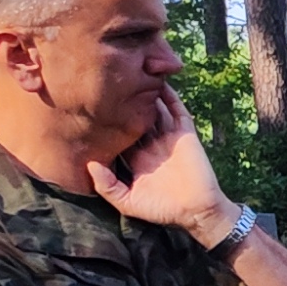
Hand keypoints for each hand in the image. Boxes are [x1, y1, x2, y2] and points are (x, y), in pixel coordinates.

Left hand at [89, 92, 236, 236]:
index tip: (91, 105)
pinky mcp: (185, 134)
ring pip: (155, 110)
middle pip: (135, 117)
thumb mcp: (127, 202)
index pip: (118, 134)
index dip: (107, 121)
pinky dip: (171, 97)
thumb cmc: (162, 209)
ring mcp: (168, 137)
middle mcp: (150, 144)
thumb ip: (107, 187)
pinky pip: (177, 111)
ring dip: (147, 94)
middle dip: (124, 102)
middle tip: (110, 82)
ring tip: (135, 74)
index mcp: (135, 158)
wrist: (196, 211)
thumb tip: (90, 164)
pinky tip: (161, 83)